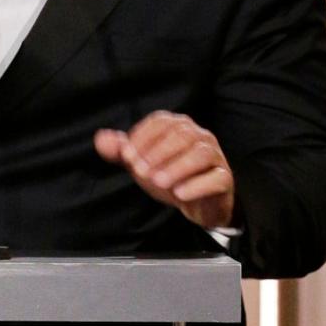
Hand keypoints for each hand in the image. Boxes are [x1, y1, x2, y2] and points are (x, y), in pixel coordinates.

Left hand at [94, 111, 235, 229]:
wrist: (196, 203)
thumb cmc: (167, 175)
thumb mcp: (141, 162)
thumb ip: (121, 151)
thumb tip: (101, 139)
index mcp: (177, 125)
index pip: (160, 122)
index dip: (142, 137)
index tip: (127, 156)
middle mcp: (199, 136)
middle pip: (181, 135)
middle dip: (158, 153)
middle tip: (140, 171)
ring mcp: (215, 156)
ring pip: (200, 154)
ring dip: (177, 167)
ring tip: (158, 181)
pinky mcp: (225, 179)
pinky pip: (216, 178)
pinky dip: (197, 185)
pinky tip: (179, 194)